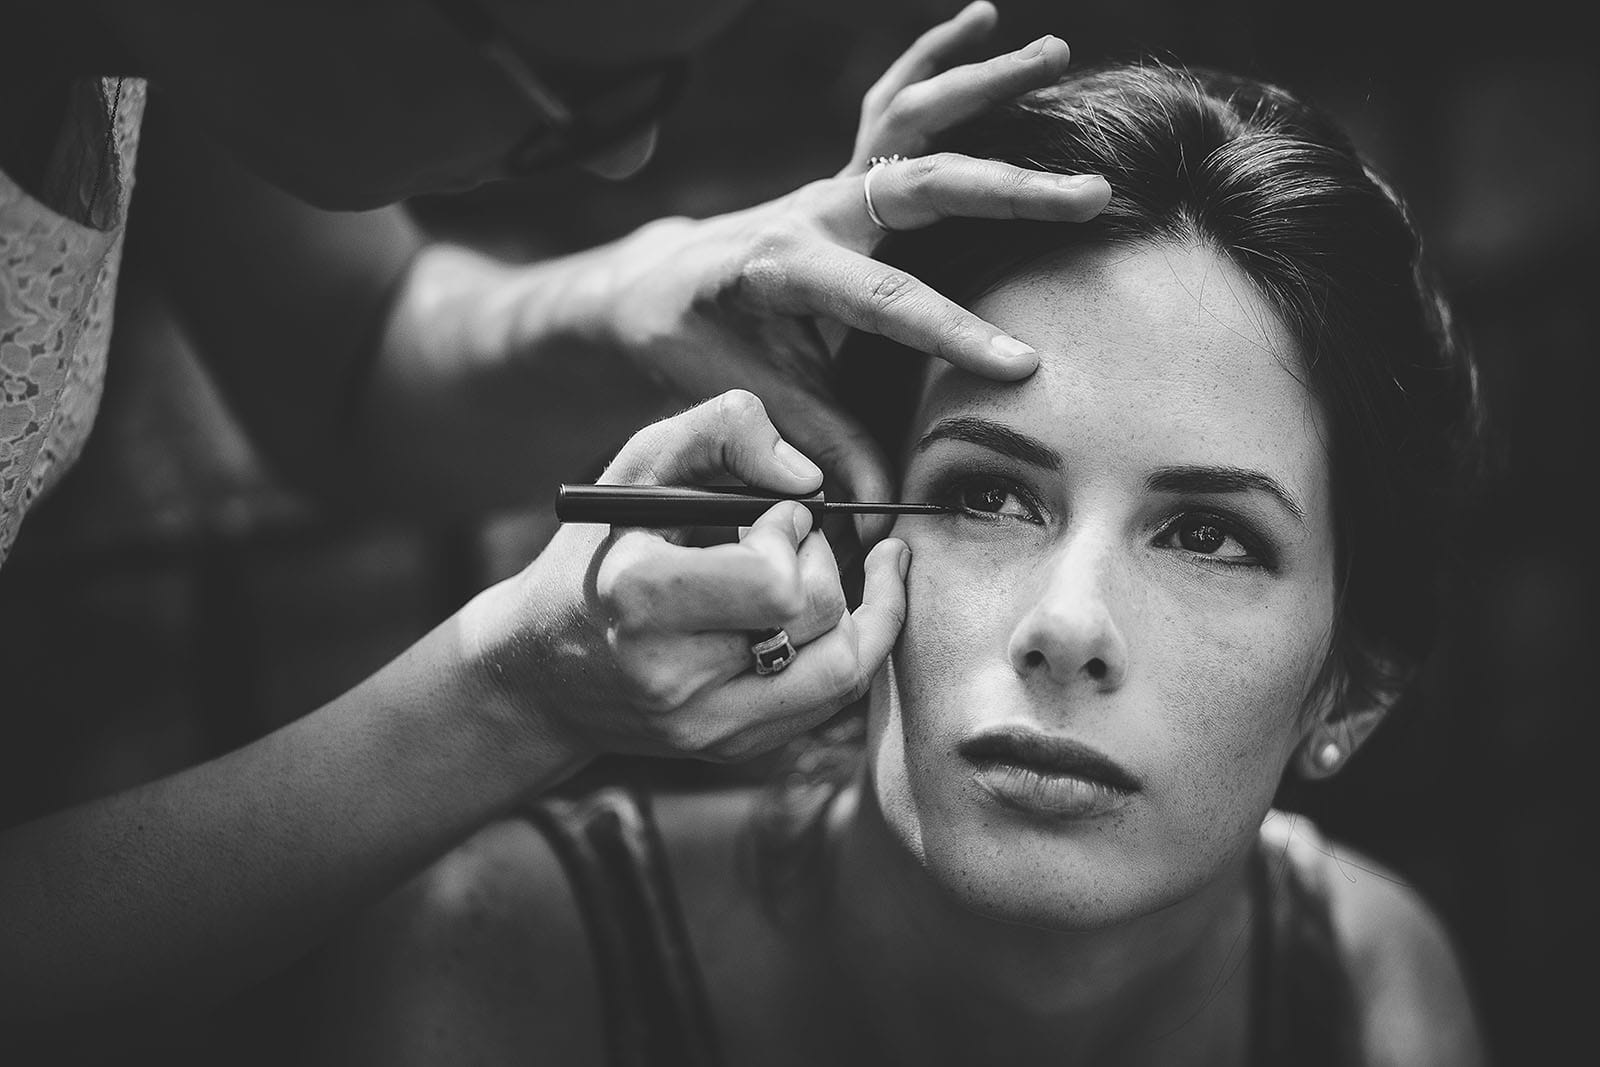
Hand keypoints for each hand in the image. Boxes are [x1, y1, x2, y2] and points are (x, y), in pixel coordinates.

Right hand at [463, 390, 909, 764]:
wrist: (540, 674)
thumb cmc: (598, 551)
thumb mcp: (639, 466)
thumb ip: (721, 432)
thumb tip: (808, 478)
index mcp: (637, 599)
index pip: (774, 581)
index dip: (791, 531)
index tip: (769, 513)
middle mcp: (670, 676)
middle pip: (816, 616)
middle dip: (821, 557)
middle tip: (788, 535)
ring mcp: (704, 725)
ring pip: (844, 668)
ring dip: (857, 605)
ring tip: (829, 563)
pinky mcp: (731, 748)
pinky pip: (833, 699)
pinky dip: (856, 644)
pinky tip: (852, 603)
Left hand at [564, 3, 1107, 527]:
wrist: (655, 285)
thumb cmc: (692, 343)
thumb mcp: (741, 397)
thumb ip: (814, 443)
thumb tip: (872, 512)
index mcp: (786, 266)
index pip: (884, 300)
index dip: (953, 332)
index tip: (1024, 363)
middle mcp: (815, 208)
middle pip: (917, 184)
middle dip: (1007, 190)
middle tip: (1089, 200)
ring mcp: (832, 181)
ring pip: (909, 117)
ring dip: (982, 86)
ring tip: (1055, 55)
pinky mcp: (845, 171)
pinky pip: (892, 102)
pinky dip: (937, 57)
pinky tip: (985, 18)